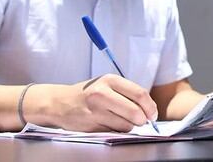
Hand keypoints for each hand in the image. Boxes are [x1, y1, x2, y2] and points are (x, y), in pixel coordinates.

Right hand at [32, 74, 157, 131]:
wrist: (59, 103)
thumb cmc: (88, 93)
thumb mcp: (106, 84)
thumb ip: (127, 93)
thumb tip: (149, 109)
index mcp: (109, 80)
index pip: (139, 94)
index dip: (151, 107)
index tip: (153, 114)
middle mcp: (102, 94)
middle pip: (135, 112)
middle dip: (143, 120)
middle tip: (142, 121)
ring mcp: (96, 111)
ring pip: (126, 125)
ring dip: (129, 126)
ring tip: (121, 119)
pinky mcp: (91, 125)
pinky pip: (114, 132)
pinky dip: (117, 130)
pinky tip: (109, 123)